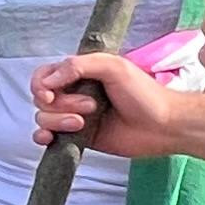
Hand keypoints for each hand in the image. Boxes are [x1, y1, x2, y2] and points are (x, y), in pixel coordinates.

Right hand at [30, 51, 199, 161]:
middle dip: (61, 104)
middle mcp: (74, 94)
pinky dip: (44, 136)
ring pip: (44, 117)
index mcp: (81, 73)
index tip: (51, 93)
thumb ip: (78, 66)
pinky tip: (51, 138)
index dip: (42, 84)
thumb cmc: (144, 94)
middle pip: (42, 98)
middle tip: (90, 106)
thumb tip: (48, 82)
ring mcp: (74, 117)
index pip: (44, 75)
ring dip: (59, 120)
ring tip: (84, 123)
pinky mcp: (77, 138)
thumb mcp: (113, 67)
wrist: (162, 126)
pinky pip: (48, 136)